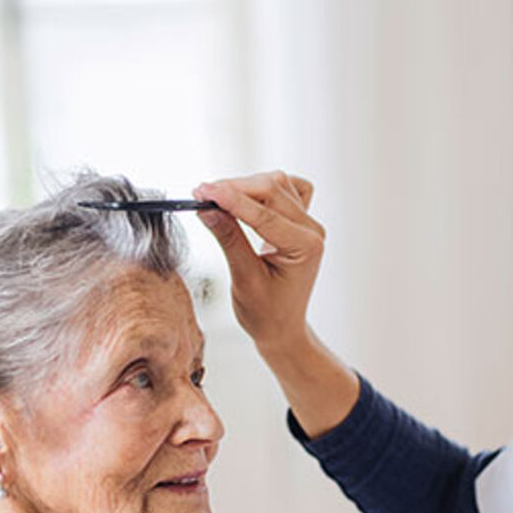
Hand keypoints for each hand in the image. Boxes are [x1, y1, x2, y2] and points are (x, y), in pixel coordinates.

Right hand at [192, 172, 323, 354]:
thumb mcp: (244, 279)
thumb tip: (207, 209)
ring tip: (214, 199)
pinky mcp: (299, 221)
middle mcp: (312, 231)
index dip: (231, 199)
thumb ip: (228, 239)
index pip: (265, 214)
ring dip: (243, 186)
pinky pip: (285, 190)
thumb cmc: (267, 313)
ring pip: (275, 185)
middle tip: (200, 194)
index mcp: (306, 247)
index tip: (203, 191)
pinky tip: (244, 199)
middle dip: (234, 189)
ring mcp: (308, 224)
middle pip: (271, 190)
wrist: (281, 327)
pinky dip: (262, 189)